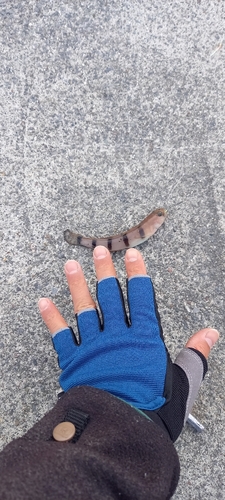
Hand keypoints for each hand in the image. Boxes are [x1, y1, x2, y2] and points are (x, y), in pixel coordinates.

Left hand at [38, 247, 218, 440]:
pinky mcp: (74, 363)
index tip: (132, 254)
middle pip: (110, 297)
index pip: (140, 297)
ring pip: (85, 310)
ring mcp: (94, 348)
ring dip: (77, 286)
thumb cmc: (155, 409)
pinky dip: (52, 319)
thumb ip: (195, 354)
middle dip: (104, 271)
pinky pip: (61, 336)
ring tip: (70, 265)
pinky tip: (45, 301)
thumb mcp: (184, 382)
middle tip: (99, 251)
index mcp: (144, 339)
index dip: (137, 274)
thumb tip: (210, 333)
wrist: (122, 431)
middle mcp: (117, 337)